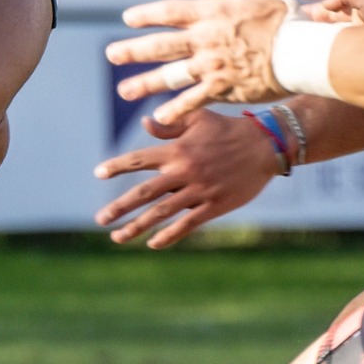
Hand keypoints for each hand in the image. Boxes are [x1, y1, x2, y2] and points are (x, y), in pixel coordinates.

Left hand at [94, 109, 280, 247]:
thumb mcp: (198, 118)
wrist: (265, 145)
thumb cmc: (229, 128)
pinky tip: (153, 244)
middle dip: (119, 208)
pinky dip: (169, 236)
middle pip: (144, 193)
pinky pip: (187, 225)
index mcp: (177, 150)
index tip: (98, 173)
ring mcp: (199, 191)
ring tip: (117, 238)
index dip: (117, 166)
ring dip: (137, 227)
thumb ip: (170, 124)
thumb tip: (145, 123)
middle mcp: (184, 172)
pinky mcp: (214, 206)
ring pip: (161, 213)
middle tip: (100, 219)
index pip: (139, 160)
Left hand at [106, 0, 289, 125]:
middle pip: (161, 45)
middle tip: (111, 55)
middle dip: (134, 50)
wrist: (302, 52)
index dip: (147, 15)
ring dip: (145, 83)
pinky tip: (158, 116)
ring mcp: (212, 65)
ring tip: (125, 91)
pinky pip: (193, 100)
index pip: (170, 12)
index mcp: (214, 12)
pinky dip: (175, 109)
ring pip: (170, 75)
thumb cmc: (289, 20)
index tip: (128, 19)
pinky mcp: (223, 88)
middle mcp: (206, 38)